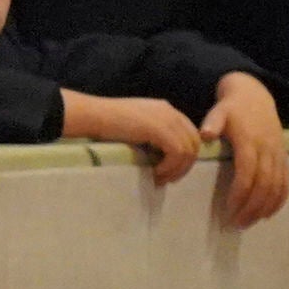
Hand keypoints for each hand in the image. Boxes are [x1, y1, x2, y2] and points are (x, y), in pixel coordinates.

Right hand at [62, 91, 203, 183]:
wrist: (94, 116)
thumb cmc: (108, 123)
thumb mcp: (138, 126)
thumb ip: (154, 134)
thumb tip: (163, 157)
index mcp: (166, 110)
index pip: (190, 134)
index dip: (184, 156)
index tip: (170, 171)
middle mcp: (171, 112)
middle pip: (194, 143)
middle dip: (184, 165)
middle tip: (167, 179)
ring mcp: (168, 119)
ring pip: (188, 151)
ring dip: (176, 169)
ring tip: (160, 178)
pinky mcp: (161, 129)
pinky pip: (177, 153)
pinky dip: (169, 167)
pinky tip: (155, 172)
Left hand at [198, 73, 288, 226]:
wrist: (256, 97)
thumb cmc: (231, 109)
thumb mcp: (219, 111)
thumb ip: (212, 122)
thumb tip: (205, 135)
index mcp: (250, 142)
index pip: (247, 173)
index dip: (240, 193)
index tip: (230, 210)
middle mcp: (267, 150)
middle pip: (264, 184)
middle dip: (252, 206)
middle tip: (238, 223)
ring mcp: (278, 154)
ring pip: (277, 186)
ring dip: (265, 207)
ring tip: (250, 222)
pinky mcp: (283, 157)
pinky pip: (286, 181)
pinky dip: (280, 199)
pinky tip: (268, 213)